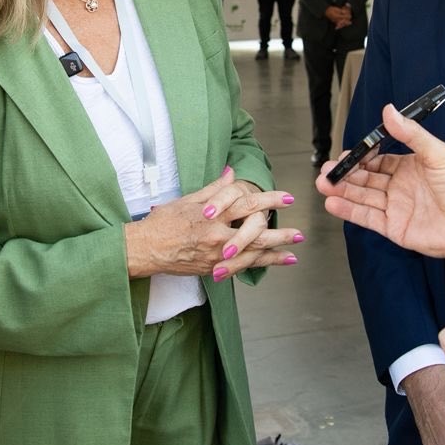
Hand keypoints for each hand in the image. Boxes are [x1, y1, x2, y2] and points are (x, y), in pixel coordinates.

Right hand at [125, 168, 299, 278]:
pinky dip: (260, 265)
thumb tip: (232, 174)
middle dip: (280, 233)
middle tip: (299, 232)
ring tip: (294, 251)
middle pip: (256, 234)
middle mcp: (218, 238)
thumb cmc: (163, 223)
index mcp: (212, 216)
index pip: (247, 205)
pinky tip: (274, 263)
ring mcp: (216, 257)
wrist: (145, 249)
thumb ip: (214, 189)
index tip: (286, 197)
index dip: (269, 200)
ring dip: (275, 253)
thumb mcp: (188, 200)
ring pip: (253, 255)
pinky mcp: (213, 270)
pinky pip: (242, 269)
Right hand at [315, 102, 444, 265]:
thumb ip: (411, 134)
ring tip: (323, 183)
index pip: (377, 159)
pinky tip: (333, 203)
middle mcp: (399, 187)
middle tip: (327, 169)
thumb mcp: (438, 153)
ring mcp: (395, 208)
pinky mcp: (394, 228)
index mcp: (409, 167)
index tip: (347, 153)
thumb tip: (389, 111)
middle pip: (365, 178)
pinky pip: (366, 218)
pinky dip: (349, 211)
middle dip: (345, 173)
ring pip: (361, 196)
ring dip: (341, 190)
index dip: (360, 157)